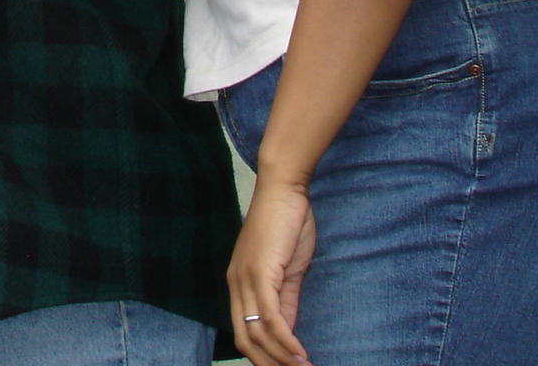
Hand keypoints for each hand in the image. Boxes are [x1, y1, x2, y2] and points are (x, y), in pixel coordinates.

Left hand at [229, 177, 317, 365]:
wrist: (284, 189)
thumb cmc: (286, 225)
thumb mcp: (286, 271)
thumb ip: (286, 301)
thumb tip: (289, 332)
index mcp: (238, 284)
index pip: (243, 333)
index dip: (262, 358)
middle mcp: (236, 284)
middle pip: (246, 341)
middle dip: (269, 364)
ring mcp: (246, 278)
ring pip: (258, 333)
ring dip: (282, 359)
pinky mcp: (260, 272)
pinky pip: (271, 317)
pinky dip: (286, 340)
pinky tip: (301, 355)